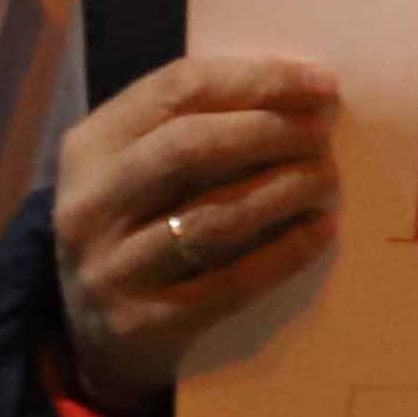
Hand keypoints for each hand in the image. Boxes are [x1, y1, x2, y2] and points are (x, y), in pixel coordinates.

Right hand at [54, 49, 343, 416]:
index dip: (256, 81)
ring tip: (327, 178)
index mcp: (91, 146)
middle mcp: (90, 202)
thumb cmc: (142, 231)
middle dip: (270, 132)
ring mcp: (112, 265)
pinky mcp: (144, 321)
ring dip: (284, 190)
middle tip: (324, 135)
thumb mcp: (143, 171)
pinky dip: (285, 251)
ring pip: (212, 216)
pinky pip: (230, 281)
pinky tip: (323, 229)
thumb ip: (199, 128)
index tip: (322, 85)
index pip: (175, 91)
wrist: (97, 335)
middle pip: (190, 148)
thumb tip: (303, 95)